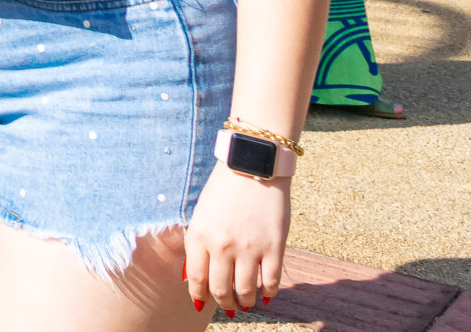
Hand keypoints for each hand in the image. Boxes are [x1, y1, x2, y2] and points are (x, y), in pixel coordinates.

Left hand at [185, 163, 291, 317]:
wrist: (252, 165)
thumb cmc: (223, 188)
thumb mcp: (202, 213)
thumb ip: (198, 243)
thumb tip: (196, 274)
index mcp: (199, 235)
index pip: (196, 278)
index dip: (199, 295)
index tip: (201, 301)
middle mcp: (222, 245)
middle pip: (221, 290)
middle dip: (223, 302)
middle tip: (228, 305)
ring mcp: (249, 248)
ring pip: (246, 291)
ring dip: (245, 302)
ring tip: (246, 302)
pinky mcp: (274, 247)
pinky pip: (271, 281)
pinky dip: (268, 293)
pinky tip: (265, 294)